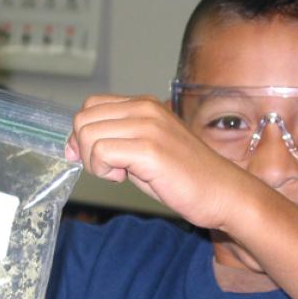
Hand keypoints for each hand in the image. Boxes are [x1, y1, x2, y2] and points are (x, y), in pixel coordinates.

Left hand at [64, 94, 250, 230]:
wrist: (223, 193)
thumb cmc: (184, 177)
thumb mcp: (144, 150)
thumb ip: (115, 141)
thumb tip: (74, 145)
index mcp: (143, 105)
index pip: (90, 106)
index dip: (82, 134)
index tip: (93, 159)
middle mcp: (144, 109)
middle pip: (83, 119)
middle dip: (85, 150)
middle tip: (110, 169)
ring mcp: (148, 126)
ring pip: (87, 135)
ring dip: (94, 163)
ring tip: (121, 174)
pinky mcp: (149, 148)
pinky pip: (101, 153)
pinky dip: (104, 171)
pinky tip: (126, 178)